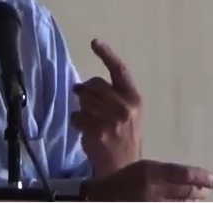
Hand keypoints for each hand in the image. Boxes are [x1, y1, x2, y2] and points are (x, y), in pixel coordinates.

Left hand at [71, 39, 141, 176]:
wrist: (124, 169)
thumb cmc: (125, 138)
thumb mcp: (128, 114)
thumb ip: (113, 96)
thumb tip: (84, 85)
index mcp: (135, 99)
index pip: (120, 70)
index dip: (107, 54)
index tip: (95, 42)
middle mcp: (126, 106)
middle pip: (95, 83)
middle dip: (85, 90)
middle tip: (82, 97)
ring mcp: (112, 119)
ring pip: (84, 99)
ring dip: (81, 108)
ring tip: (88, 119)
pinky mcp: (97, 131)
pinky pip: (77, 116)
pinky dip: (77, 122)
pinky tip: (84, 131)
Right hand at [82, 159, 212, 200]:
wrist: (100, 197)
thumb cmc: (121, 181)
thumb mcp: (141, 170)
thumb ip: (161, 175)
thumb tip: (186, 180)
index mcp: (150, 171)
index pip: (183, 174)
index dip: (201, 177)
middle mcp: (153, 188)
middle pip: (185, 191)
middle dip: (200, 192)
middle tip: (208, 191)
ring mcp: (151, 202)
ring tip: (201, 200)